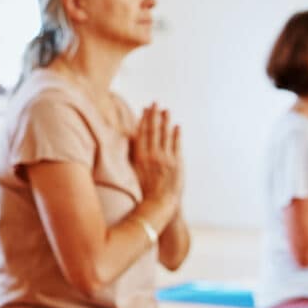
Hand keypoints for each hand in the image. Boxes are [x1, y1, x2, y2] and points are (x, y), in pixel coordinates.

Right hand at [130, 103, 182, 219]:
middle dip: (154, 115)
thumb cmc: (144, 190)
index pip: (142, 133)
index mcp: (139, 157)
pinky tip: (177, 126)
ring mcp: (165, 159)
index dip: (144, 119)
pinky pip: (176, 145)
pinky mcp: (177, 164)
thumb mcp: (133, 172)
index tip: (145, 109)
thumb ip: (131, 155)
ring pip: (165, 135)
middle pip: (153, 130)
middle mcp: (152, 155)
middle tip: (155, 103)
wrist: (159, 204)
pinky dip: (177, 135)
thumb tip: (129, 140)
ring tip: (166, 110)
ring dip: (166, 121)